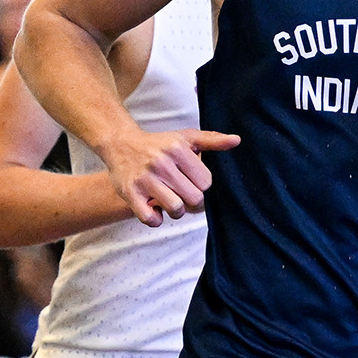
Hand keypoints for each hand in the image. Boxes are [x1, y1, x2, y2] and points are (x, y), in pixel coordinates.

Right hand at [102, 127, 241, 226]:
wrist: (120, 144)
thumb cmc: (159, 144)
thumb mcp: (185, 138)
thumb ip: (212, 140)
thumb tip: (237, 141)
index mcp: (177, 149)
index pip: (206, 182)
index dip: (202, 186)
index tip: (192, 181)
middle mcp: (161, 163)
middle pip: (194, 198)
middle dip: (192, 201)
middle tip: (184, 195)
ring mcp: (145, 179)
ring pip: (176, 210)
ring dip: (176, 211)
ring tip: (171, 201)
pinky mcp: (130, 193)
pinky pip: (151, 219)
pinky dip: (156, 219)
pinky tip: (155, 208)